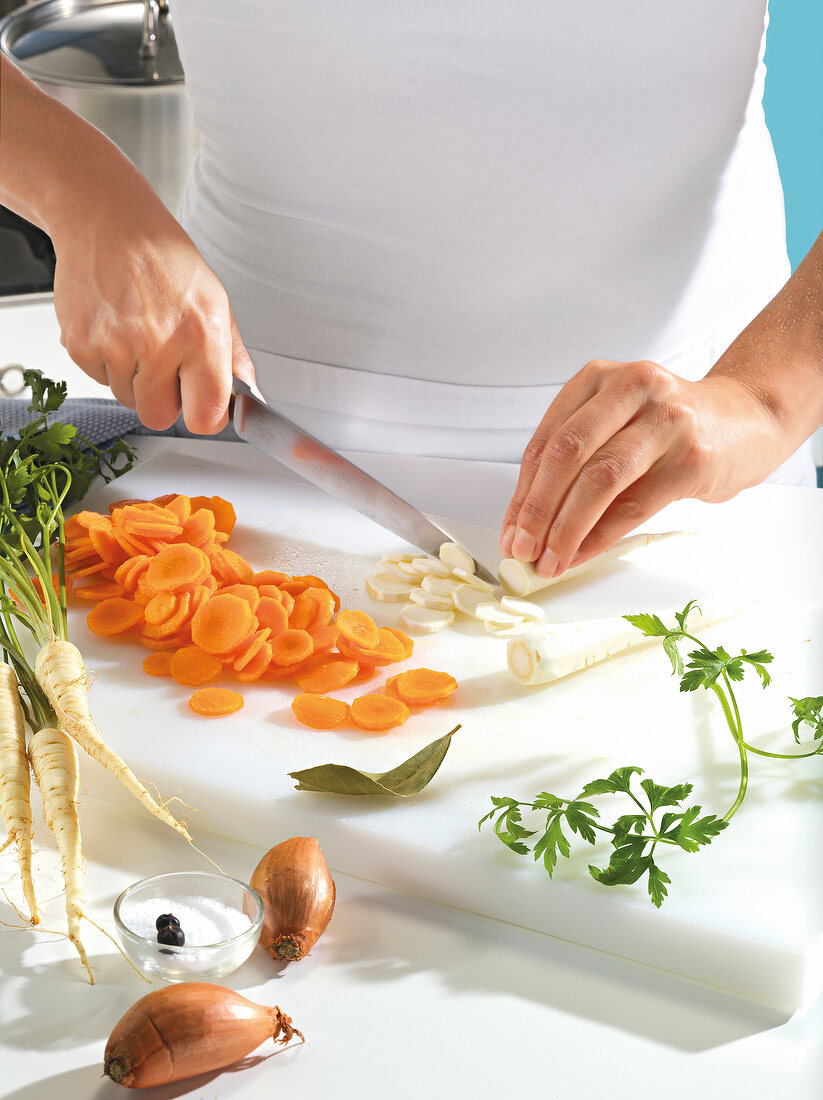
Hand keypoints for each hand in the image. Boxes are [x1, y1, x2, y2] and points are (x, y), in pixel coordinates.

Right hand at [51, 185, 255, 434]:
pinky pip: (99, 379)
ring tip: (139, 336)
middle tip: (166, 366)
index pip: (206, 416)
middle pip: (158, 417)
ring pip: (127, 399)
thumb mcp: (215, 302)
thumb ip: (234, 358)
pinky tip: (116, 329)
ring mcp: (114, 345)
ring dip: (135, 378)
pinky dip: (108, 362)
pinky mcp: (80, 344)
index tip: (202, 404)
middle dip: (164, 400)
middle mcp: (156, 343)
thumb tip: (248, 400)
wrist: (107, 221)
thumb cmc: (164, 259)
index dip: (204, 415)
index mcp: (199, 335)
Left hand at [498, 358, 793, 575]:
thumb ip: (576, 463)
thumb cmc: (671, 428)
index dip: (522, 494)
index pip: (545, 442)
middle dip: (536, 511)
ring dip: (566, 529)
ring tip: (549, 559)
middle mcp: (630, 389)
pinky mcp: (692, 457)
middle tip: (521, 549)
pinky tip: (582, 554)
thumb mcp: (617, 425)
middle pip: (565, 455)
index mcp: (597, 379)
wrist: (749, 418)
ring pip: (598, 480)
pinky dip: (600, 536)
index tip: (510, 531)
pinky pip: (634, 505)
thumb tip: (530, 524)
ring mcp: (665, 420)